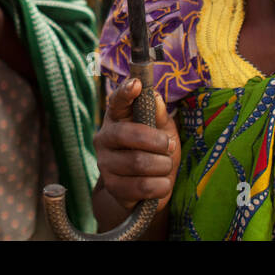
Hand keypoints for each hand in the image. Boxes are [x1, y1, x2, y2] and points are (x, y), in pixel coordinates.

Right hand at [95, 77, 179, 212]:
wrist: (145, 189)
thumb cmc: (155, 151)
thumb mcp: (163, 130)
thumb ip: (159, 115)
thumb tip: (155, 98)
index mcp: (117, 118)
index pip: (117, 102)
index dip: (126, 93)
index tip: (137, 84)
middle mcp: (104, 138)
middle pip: (128, 135)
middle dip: (157, 141)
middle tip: (169, 146)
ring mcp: (105, 164)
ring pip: (138, 163)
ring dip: (162, 165)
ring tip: (166, 166)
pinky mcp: (112, 187)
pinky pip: (141, 186)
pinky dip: (160, 185)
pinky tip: (162, 183)